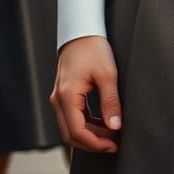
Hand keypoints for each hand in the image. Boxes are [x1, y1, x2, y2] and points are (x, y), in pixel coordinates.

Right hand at [51, 35, 121, 153]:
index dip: (95, 143)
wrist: (81, 29)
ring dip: (90, 134)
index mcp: (66, 95)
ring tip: (111, 134)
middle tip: (113, 143)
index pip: (77, 131)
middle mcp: (58, 99)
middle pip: (71, 134)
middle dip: (92, 142)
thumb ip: (111, 102)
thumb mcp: (107, 73)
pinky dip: (86, 124)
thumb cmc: (93, 47)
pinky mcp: (63, 94)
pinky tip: (102, 123)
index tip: (113, 144)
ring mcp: (59, 97)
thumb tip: (115, 126)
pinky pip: (72, 116)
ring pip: (71, 127)